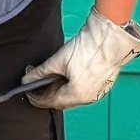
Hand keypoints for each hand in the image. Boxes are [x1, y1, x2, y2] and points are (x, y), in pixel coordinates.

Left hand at [24, 12, 139, 108]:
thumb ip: (40, 72)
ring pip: (73, 96)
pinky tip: (66, 76)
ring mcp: (97, 92)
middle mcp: (88, 98)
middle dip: (48, 94)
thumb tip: (27, 79)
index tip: (28, 93)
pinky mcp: (103, 84)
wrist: (111, 37)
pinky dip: (72, 87)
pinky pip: (83, 91)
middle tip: (36, 85)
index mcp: (77, 95)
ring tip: (50, 79)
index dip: (37, 98)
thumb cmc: (89, 48)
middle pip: (62, 101)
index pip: (50, 102)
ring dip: (60, 90)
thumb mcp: (58, 60)